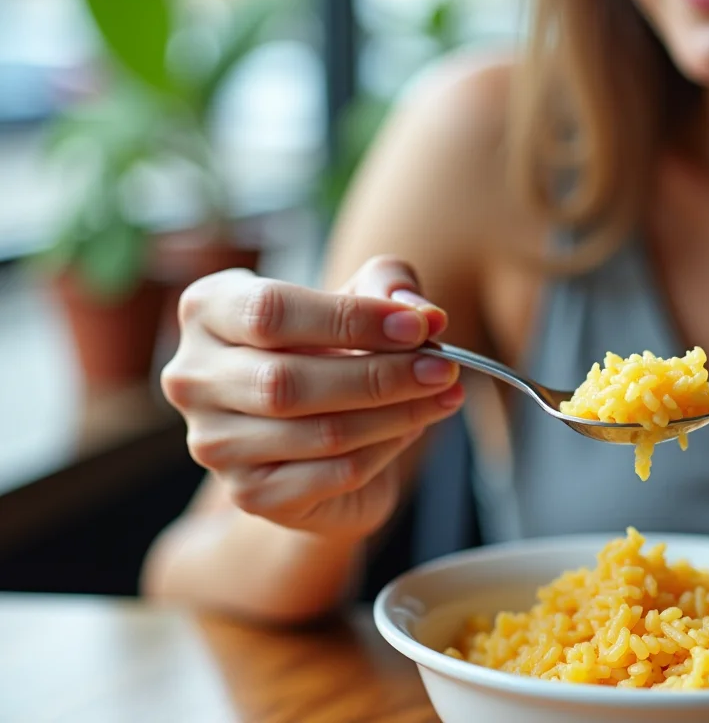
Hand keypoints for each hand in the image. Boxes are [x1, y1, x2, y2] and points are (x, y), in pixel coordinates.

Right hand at [160, 256, 463, 540]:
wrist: (316, 431)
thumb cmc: (333, 346)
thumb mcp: (360, 297)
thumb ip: (388, 284)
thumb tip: (419, 312)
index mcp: (207, 309)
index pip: (271, 311)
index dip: (351, 319)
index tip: (418, 327)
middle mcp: (192, 377)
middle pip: (289, 381)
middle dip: (382, 375)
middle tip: (443, 368)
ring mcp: (215, 443)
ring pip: (319, 433)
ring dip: (397, 414)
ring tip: (444, 396)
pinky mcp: (251, 494)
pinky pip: (333, 473)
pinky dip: (385, 450)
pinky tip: (411, 429)